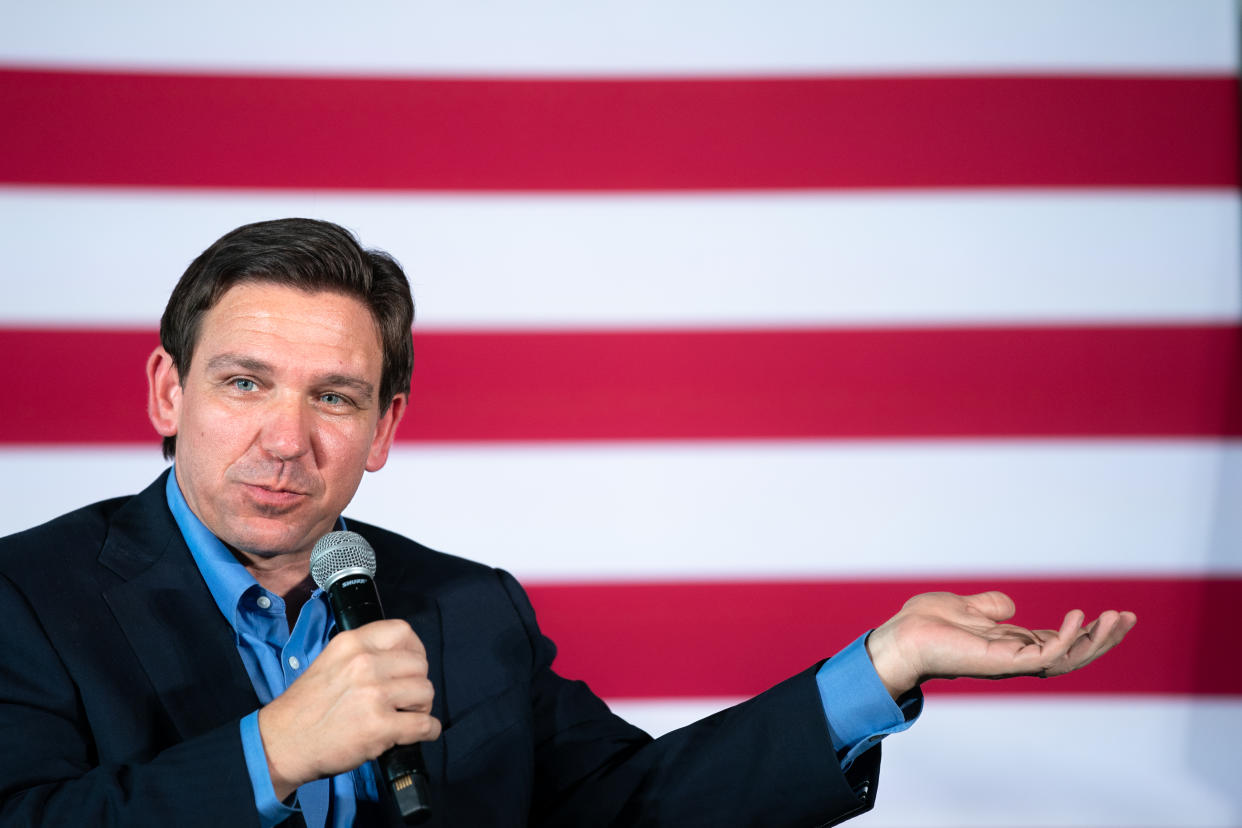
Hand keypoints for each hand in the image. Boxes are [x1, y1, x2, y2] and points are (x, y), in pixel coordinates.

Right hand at [257, 619, 439, 799]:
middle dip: (417, 682)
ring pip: (425, 692)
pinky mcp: (380, 727)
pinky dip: (428, 731)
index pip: (402, 631)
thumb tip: (400, 659)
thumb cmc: (306, 707)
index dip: (414, 649)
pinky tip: (419, 733)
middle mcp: (364, 664)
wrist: (282, 743)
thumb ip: (363, 655)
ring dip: (421, 707)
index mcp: (351, 643)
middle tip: (406, 698)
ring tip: (406, 716)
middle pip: (419, 664)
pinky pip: (425, 724)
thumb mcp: (330, 661)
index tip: (411, 665)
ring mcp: (374, 695)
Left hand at [864, 591, 1136, 699]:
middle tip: (1128, 618)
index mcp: (1011, 645)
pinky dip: (1066, 639)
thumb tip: (1010, 606)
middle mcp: (1016, 657)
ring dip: (1095, 641)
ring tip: (1117, 619)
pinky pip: (1044, 655)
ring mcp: (1011, 662)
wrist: (900, 637)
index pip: (1059, 643)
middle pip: (1072, 654)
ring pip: (1066, 659)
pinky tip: (1079, 619)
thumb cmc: (926, 624)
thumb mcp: (967, 608)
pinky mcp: (1003, 662)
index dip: (1087, 632)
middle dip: (1103, 639)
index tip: (1114, 615)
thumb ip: (992, 608)